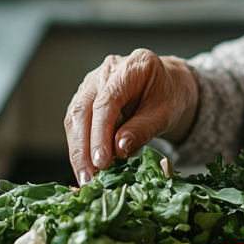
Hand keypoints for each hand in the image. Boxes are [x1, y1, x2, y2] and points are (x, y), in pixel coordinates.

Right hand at [65, 50, 198, 183]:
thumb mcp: (166, 114)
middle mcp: (106, 70)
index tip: (101, 161)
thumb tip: (119, 149)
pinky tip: (85, 165)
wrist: (169, 87)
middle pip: (83, 110)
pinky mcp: (85, 97)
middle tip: (89, 176)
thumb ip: (143, 130)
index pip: (107, 102)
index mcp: (132, 67)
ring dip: (77, 150)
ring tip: (86, 176)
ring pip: (74, 117)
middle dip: (83, 147)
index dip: (101, 133)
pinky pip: (76, 122)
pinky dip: (79, 146)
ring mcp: (92, 82)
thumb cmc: (169, 97)